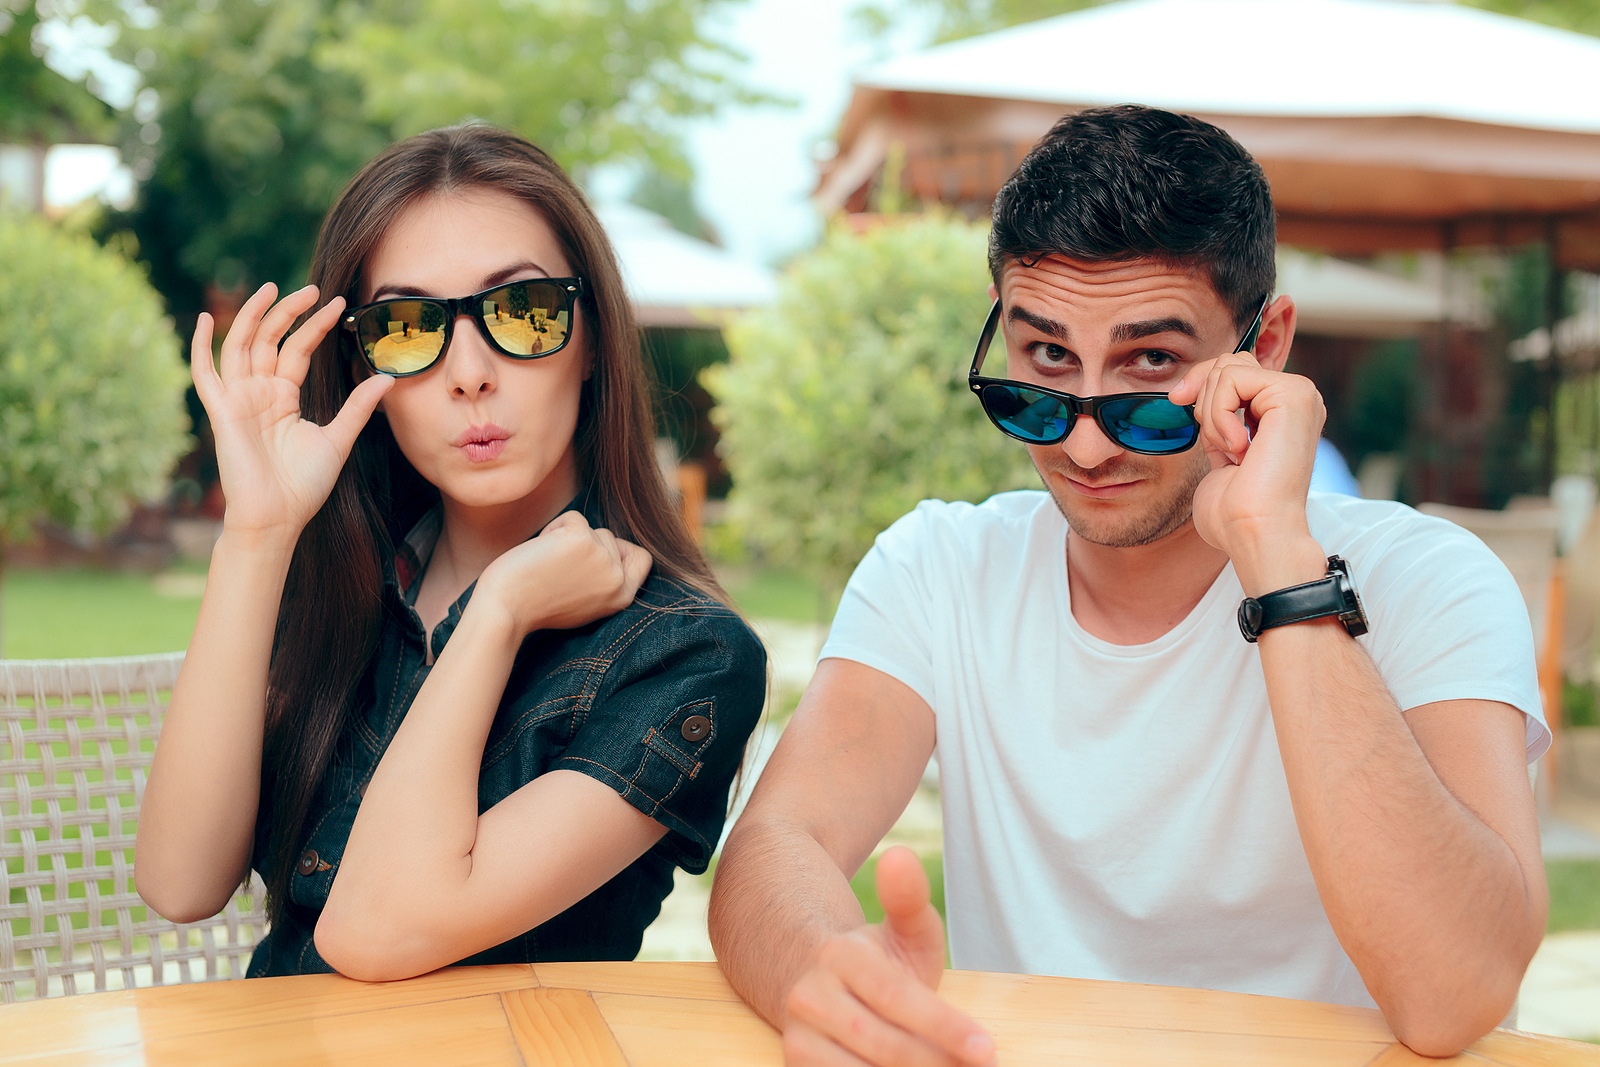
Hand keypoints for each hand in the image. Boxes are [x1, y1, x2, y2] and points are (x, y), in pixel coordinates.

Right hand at [190, 283, 392, 544]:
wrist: (278, 517)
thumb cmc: (304, 485)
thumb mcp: (338, 438)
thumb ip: (358, 406)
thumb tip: (387, 377)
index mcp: (283, 398)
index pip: (297, 350)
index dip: (314, 326)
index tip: (338, 303)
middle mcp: (259, 393)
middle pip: (269, 340)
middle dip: (288, 313)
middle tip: (311, 288)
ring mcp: (238, 399)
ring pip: (241, 346)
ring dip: (253, 316)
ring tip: (271, 288)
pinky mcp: (222, 411)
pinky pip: (205, 374)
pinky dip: (202, 347)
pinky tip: (208, 320)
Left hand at [474, 512, 652, 634]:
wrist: (506, 610)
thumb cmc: (537, 604)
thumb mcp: (584, 600)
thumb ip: (602, 579)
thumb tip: (607, 546)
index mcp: (622, 598)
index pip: (642, 559)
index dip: (620, 551)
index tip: (594, 557)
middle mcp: (617, 580)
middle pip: (610, 539)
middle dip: (584, 545)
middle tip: (559, 570)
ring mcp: (602, 558)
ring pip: (591, 528)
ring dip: (566, 538)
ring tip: (548, 564)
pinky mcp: (582, 540)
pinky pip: (573, 518)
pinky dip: (553, 528)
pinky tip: (540, 552)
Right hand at [781, 848, 994, 1066]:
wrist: (809, 975)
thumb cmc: (874, 959)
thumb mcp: (900, 929)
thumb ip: (908, 898)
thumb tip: (899, 855)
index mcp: (840, 956)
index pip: (897, 998)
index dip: (944, 1026)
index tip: (986, 1049)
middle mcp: (811, 995)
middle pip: (883, 1043)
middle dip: (935, 1061)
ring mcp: (798, 1033)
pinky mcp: (794, 1062)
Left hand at [1167, 353, 1326, 590]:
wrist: (1253, 532)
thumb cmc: (1234, 510)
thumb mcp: (1220, 451)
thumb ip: (1217, 420)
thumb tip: (1192, 392)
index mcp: (1281, 412)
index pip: (1233, 369)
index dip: (1200, 382)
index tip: (1178, 402)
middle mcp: (1296, 399)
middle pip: (1230, 360)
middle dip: (1203, 396)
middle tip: (1215, 443)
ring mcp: (1299, 394)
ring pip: (1228, 368)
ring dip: (1211, 414)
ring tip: (1230, 451)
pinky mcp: (1294, 395)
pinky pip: (1233, 379)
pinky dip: (1219, 415)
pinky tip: (1238, 448)